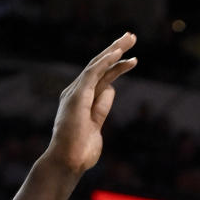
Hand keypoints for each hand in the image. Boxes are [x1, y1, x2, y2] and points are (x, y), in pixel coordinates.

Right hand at [46, 32, 137, 175]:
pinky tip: (117, 53)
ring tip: (131, 38)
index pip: (101, 77)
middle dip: (116, 50)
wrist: (66, 163)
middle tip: (132, 36)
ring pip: (97, 64)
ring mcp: (76, 92)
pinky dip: (105, 61)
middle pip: (99, 65)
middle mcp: (77, 91)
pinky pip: (93, 73)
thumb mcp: (96, 128)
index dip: (116, 66)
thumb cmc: (80, 152)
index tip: (132, 59)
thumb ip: (101, 109)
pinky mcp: (78, 96)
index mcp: (80, 100)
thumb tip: (111, 89)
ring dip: (115, 50)